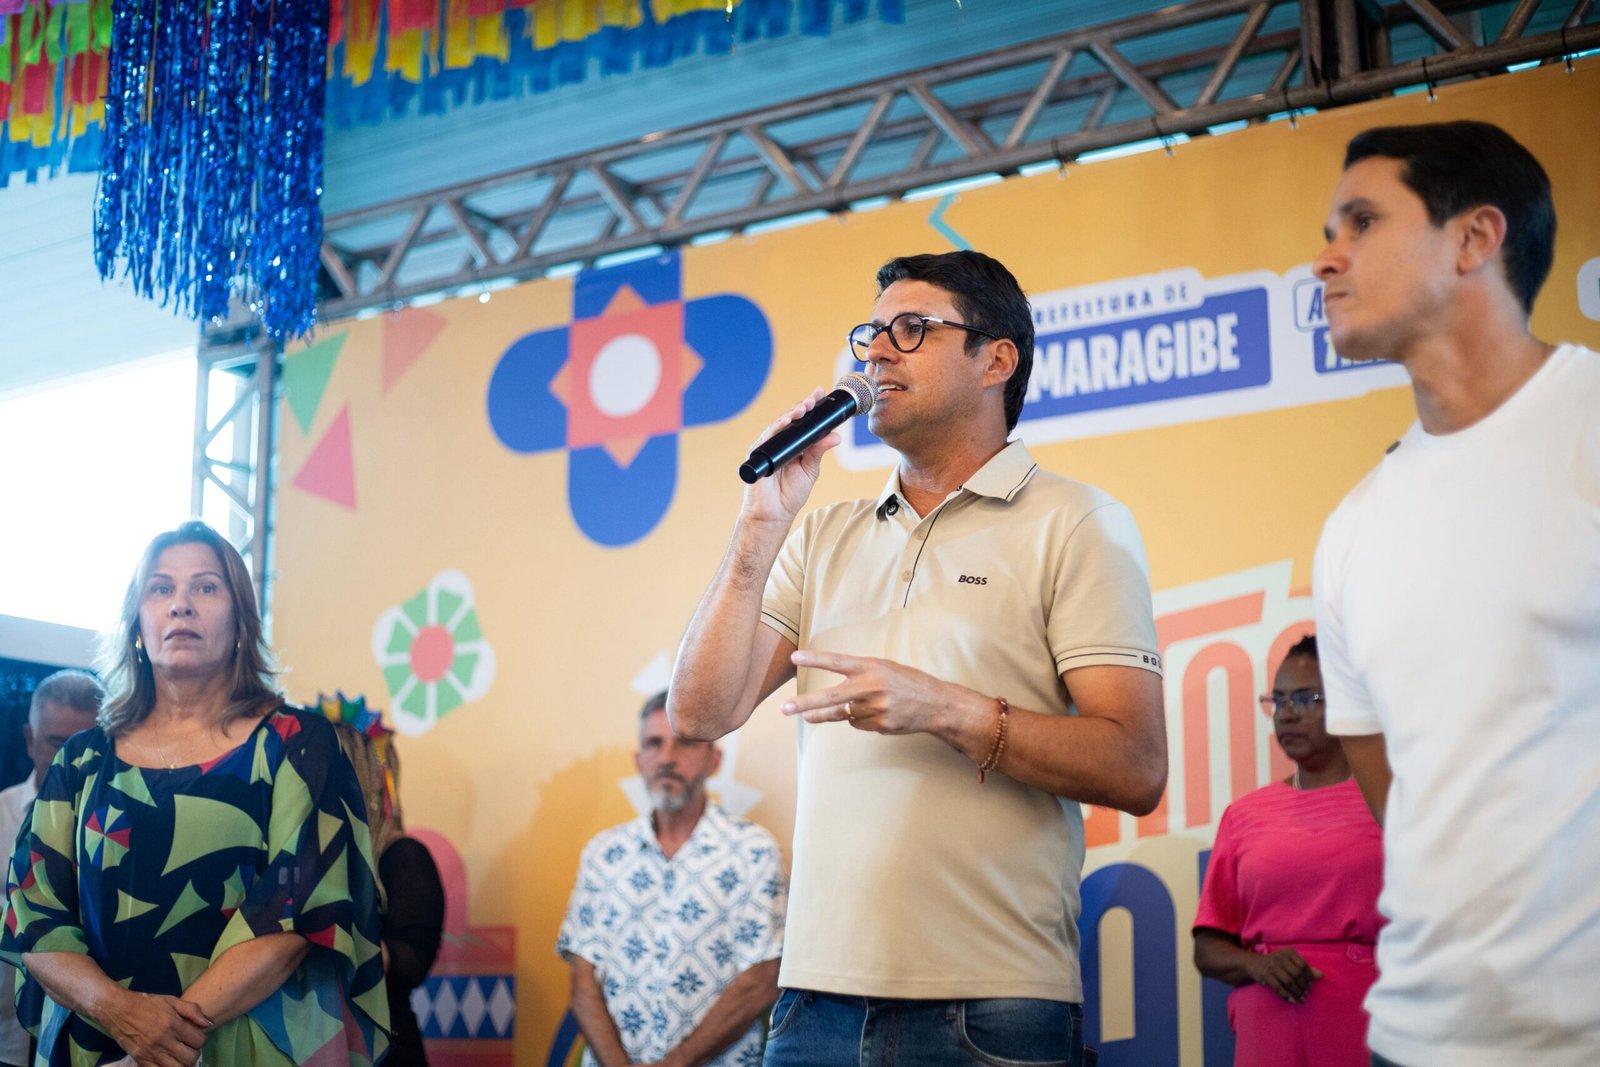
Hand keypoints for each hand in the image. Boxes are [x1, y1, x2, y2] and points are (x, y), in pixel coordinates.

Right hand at [101, 989, 210, 1066]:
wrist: (118, 1009)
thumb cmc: (147, 1003)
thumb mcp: (172, 1001)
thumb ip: (193, 1011)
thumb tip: (209, 1024)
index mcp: (173, 1024)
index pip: (199, 1041)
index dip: (201, 1040)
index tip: (196, 1037)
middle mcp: (163, 1040)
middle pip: (190, 1058)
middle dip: (194, 1054)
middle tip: (189, 1048)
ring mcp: (151, 1052)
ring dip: (182, 1064)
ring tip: (180, 1057)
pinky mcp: (140, 1060)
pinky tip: (167, 1061)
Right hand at [740, 389, 841, 524]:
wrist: (774, 514)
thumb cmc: (789, 494)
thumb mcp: (810, 469)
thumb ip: (819, 451)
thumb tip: (835, 436)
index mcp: (793, 444)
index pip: (802, 421)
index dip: (810, 407)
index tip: (821, 394)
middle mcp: (780, 442)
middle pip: (791, 419)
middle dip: (803, 406)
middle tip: (814, 398)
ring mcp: (768, 446)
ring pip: (779, 424)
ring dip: (791, 414)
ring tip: (804, 407)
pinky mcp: (758, 453)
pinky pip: (768, 437)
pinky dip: (777, 428)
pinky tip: (786, 421)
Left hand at [783, 649, 965, 736]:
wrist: (935, 704)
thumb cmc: (907, 681)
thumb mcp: (884, 668)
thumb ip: (860, 675)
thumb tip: (835, 694)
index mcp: (871, 667)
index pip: (838, 662)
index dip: (815, 659)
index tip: (795, 657)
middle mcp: (871, 687)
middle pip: (831, 697)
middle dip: (805, 703)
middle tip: (784, 708)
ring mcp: (876, 709)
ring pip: (844, 713)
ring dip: (839, 712)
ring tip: (821, 712)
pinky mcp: (880, 726)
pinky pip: (857, 723)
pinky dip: (860, 719)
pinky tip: (877, 713)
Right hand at [1247, 949, 1322, 1002]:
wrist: (1253, 963)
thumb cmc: (1276, 964)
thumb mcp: (1289, 962)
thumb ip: (1305, 968)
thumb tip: (1321, 975)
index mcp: (1289, 953)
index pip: (1303, 966)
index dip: (1308, 978)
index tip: (1310, 986)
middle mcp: (1280, 958)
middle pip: (1297, 974)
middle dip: (1303, 986)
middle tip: (1306, 994)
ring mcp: (1272, 966)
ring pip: (1289, 982)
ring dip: (1296, 993)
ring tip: (1301, 999)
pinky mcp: (1265, 975)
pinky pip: (1279, 987)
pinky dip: (1286, 995)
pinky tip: (1291, 1000)